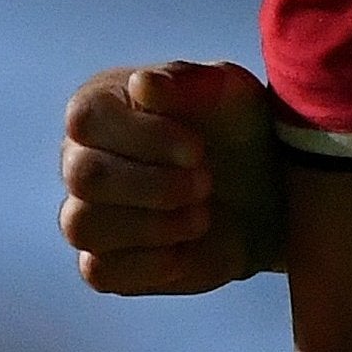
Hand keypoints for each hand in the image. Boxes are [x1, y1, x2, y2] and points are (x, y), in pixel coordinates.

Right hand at [61, 61, 283, 293]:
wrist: (271, 194)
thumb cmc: (240, 129)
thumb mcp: (232, 92)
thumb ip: (190, 81)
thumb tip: (141, 83)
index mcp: (103, 108)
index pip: (87, 118)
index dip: (143, 136)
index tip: (197, 148)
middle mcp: (80, 161)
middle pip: (84, 176)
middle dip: (155, 184)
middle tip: (206, 182)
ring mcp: (86, 214)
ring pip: (83, 225)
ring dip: (155, 223)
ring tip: (203, 214)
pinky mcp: (103, 264)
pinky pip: (100, 270)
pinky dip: (152, 262)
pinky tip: (190, 245)